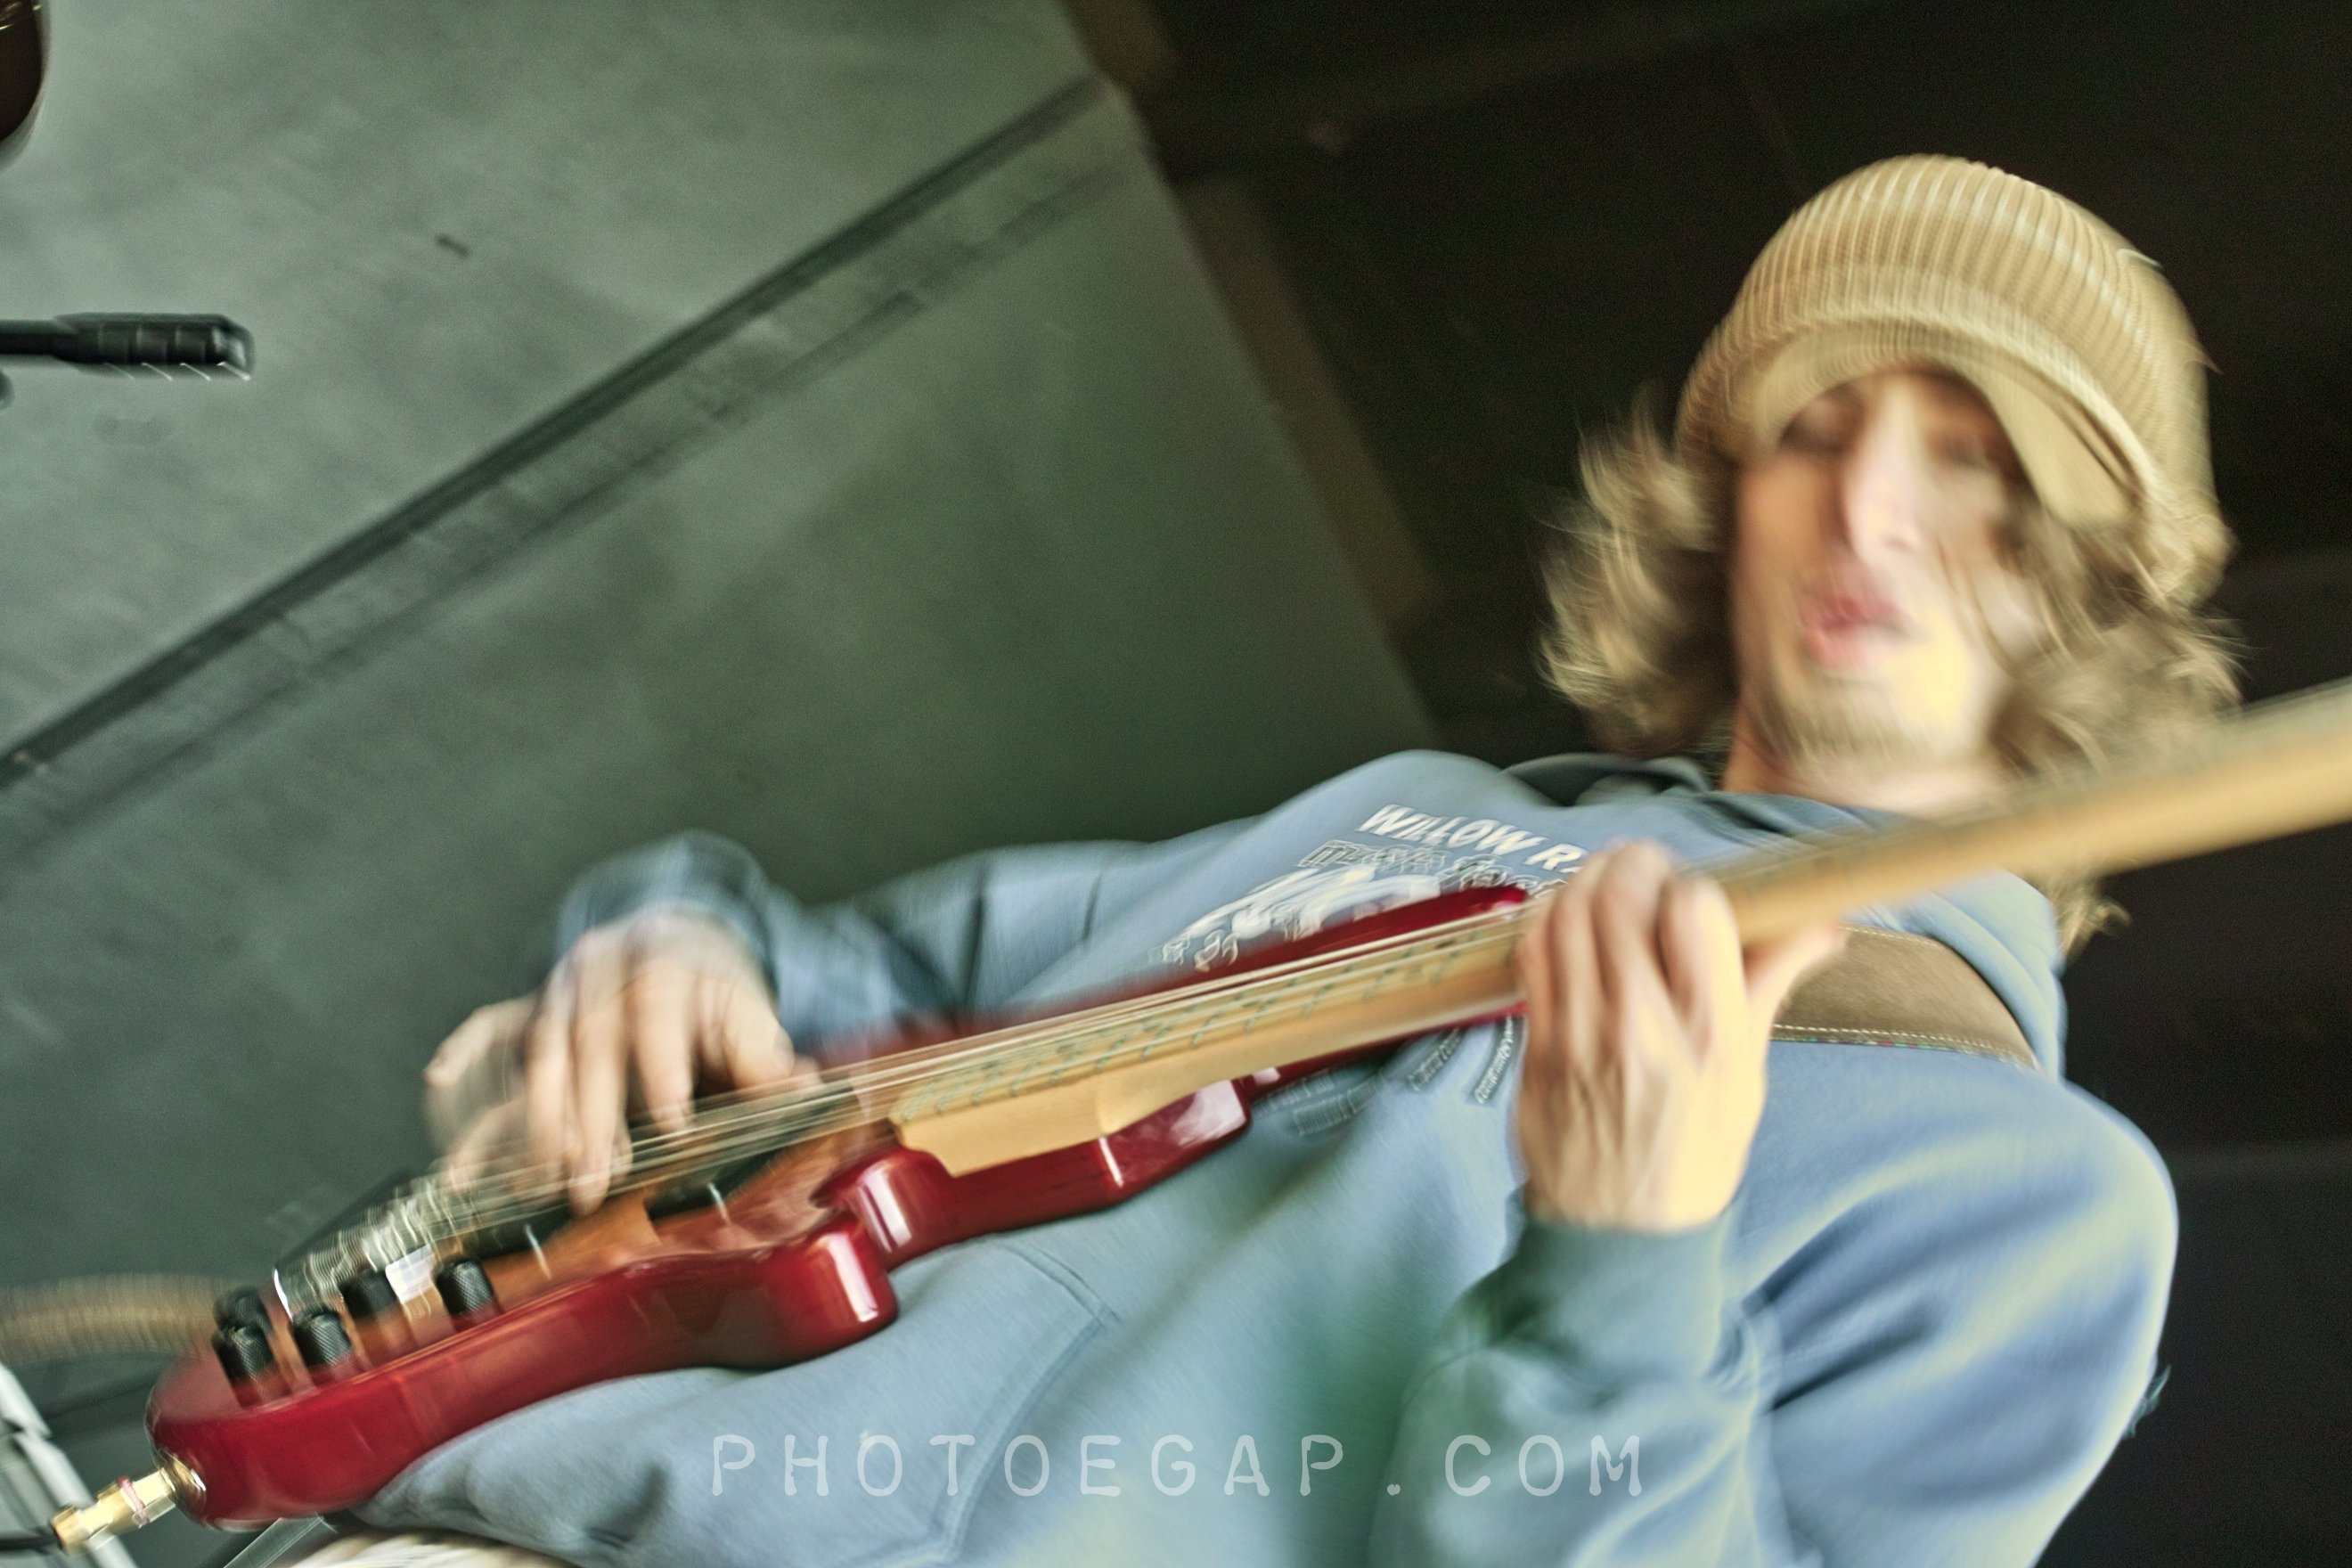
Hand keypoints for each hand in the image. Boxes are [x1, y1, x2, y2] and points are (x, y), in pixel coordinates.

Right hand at [422, 908, 796, 1211]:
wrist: (677, 936)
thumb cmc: (714, 990)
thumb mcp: (750, 1013)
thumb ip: (766, 1055)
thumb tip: (804, 1089)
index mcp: (664, 962)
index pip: (658, 1016)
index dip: (662, 1071)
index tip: (672, 1126)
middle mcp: (603, 968)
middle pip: (590, 1043)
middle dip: (589, 1119)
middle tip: (589, 1182)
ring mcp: (562, 986)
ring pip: (541, 1049)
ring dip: (536, 1117)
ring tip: (538, 1175)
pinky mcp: (533, 1006)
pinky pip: (491, 1025)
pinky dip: (466, 1052)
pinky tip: (441, 1082)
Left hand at [1513, 842, 1846, 1232]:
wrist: (1618, 1235)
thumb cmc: (1691, 1157)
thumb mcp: (1747, 1079)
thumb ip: (1768, 987)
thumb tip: (1819, 924)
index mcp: (1710, 1036)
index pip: (1696, 914)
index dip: (1694, 887)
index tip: (1694, 894)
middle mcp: (1643, 1027)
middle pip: (1621, 899)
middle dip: (1634, 863)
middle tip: (1645, 868)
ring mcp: (1580, 1033)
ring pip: (1569, 913)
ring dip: (1588, 879)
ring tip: (1607, 882)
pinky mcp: (1537, 1042)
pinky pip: (1533, 951)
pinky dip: (1549, 916)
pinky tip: (1567, 916)